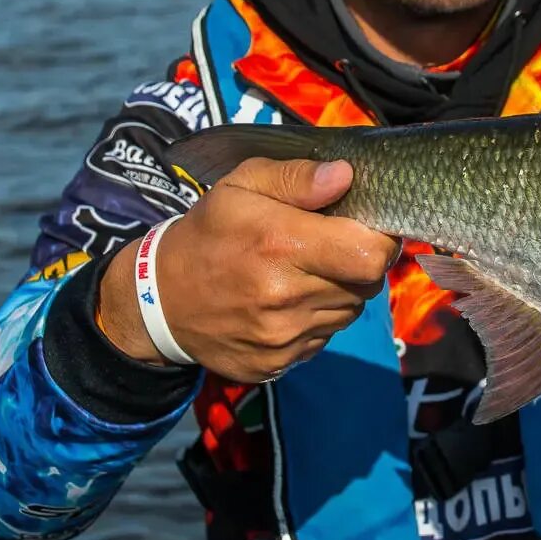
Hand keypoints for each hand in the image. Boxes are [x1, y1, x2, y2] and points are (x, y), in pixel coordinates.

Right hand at [98, 158, 396, 382]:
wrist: (160, 300)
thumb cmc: (210, 232)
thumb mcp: (242, 186)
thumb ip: (296, 177)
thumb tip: (345, 175)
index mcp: (280, 245)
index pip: (371, 254)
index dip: (380, 239)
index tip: (365, 227)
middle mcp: (286, 297)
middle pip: (367, 284)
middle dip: (360, 263)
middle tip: (333, 248)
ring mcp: (282, 337)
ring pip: (349, 311)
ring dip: (341, 291)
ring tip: (306, 273)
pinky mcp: (278, 364)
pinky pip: (324, 338)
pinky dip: (317, 319)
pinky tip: (289, 303)